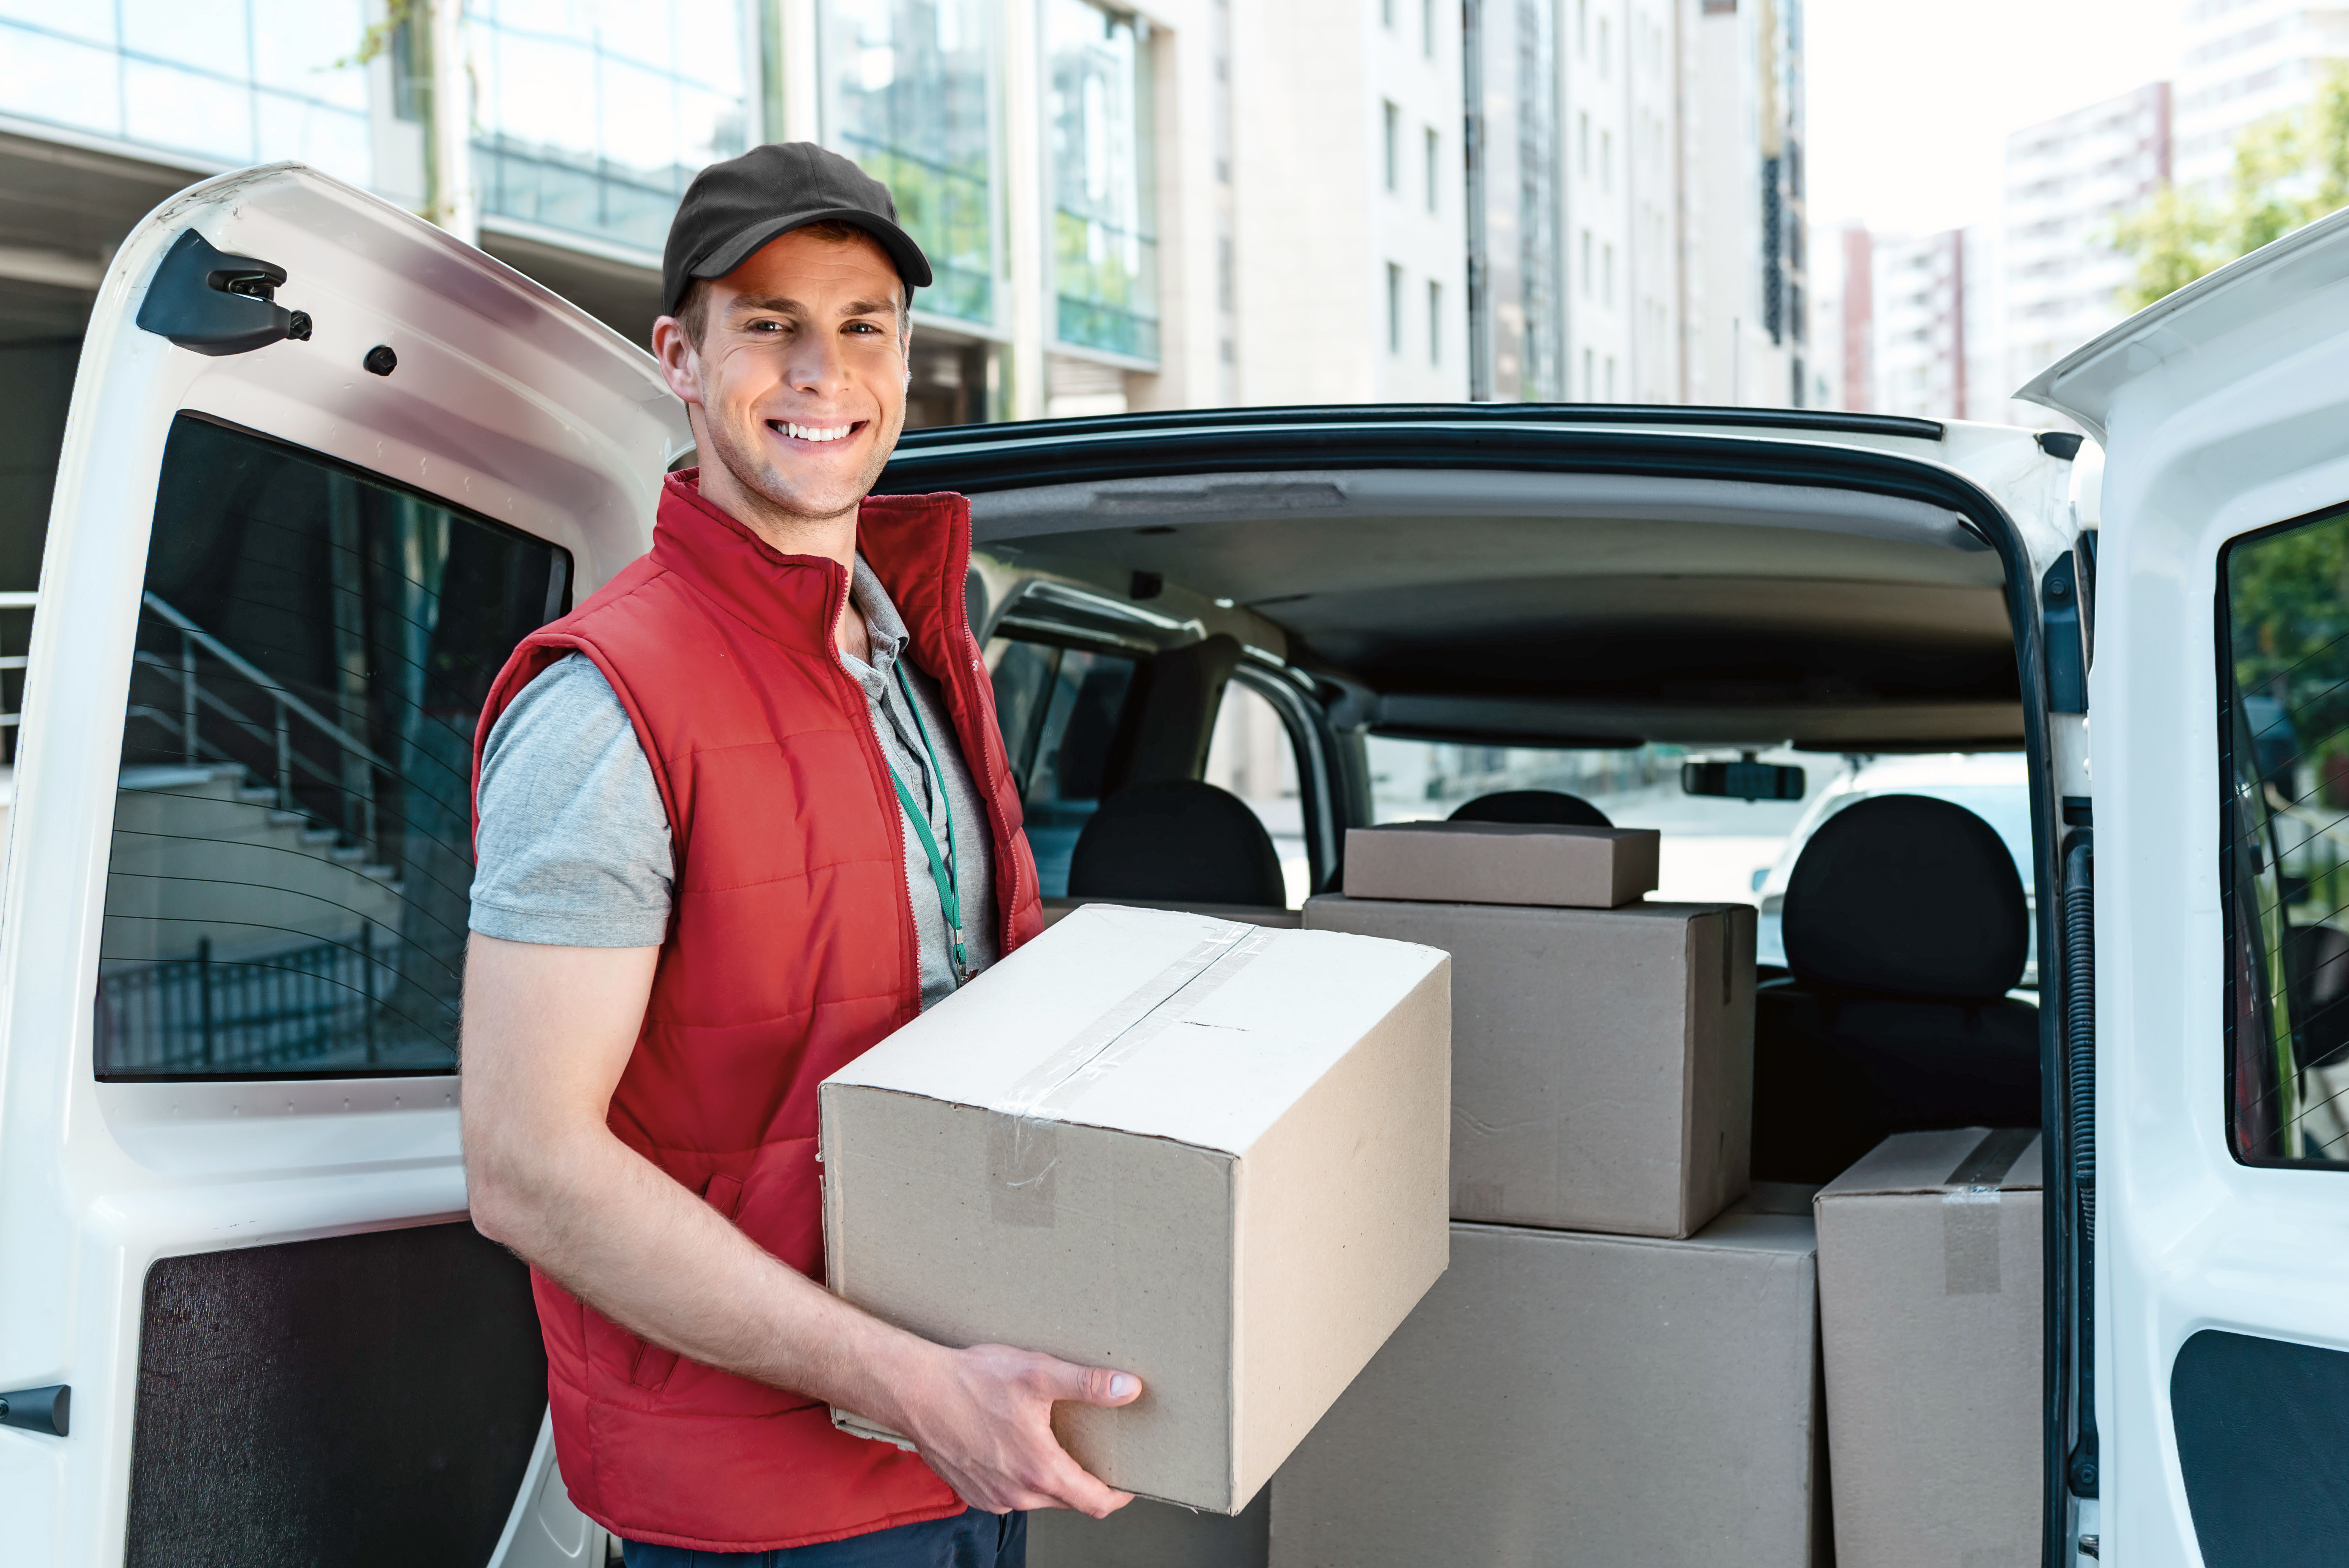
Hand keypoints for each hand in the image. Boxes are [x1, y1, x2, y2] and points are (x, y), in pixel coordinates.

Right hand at [891, 1342, 1143, 1516]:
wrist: (915, 1391)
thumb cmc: (971, 1382)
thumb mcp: (1037, 1373)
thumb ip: (1087, 1384)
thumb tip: (1129, 1388)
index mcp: (1040, 1470)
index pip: (1095, 1502)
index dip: (1119, 1495)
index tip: (1129, 1480)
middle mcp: (1017, 1494)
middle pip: (1069, 1500)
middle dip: (1086, 1483)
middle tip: (1095, 1454)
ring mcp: (993, 1497)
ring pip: (1039, 1498)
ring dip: (1051, 1478)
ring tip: (1055, 1445)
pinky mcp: (973, 1492)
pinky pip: (1010, 1494)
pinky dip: (1022, 1478)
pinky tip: (1017, 1447)